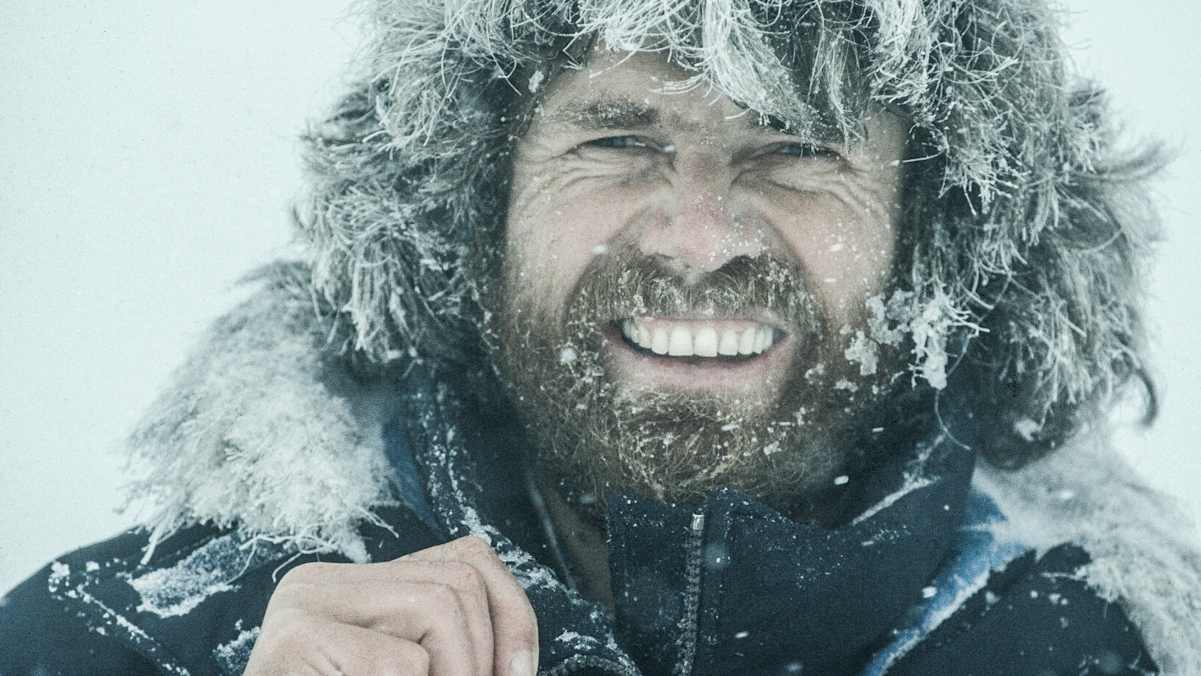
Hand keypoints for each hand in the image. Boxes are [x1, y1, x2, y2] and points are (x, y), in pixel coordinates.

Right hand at [244, 535, 538, 675]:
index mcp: (352, 586)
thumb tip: (520, 663)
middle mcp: (320, 583)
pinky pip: (398, 666)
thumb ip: (450, 647)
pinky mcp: (290, 643)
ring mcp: (300, 607)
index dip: (513, 617)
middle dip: (485, 656)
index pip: (468, 560)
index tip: (516, 674)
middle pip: (458, 584)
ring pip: (439, 609)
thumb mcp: (411, 671)